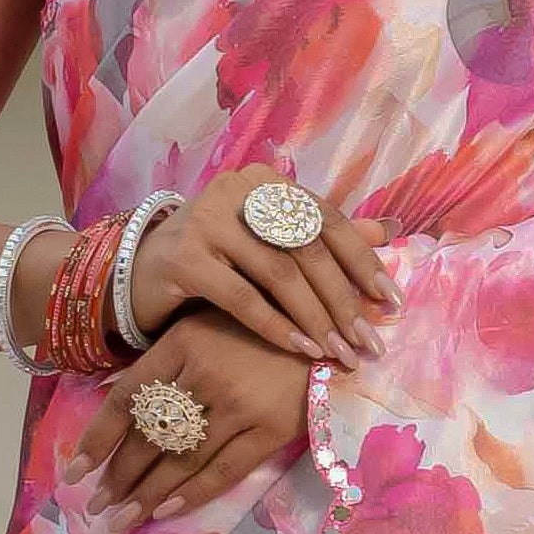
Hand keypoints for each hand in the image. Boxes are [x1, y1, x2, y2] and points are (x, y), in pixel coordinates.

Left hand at [76, 306, 312, 522]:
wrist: (331, 328)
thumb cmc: (262, 322)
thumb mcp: (206, 322)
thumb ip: (170, 358)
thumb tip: (123, 406)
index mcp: (183, 342)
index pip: (127, 398)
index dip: (98, 438)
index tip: (77, 471)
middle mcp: (206, 373)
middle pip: (150, 435)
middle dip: (119, 476)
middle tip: (97, 506)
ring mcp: (240, 404)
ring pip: (181, 459)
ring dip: (147, 494)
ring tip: (122, 518)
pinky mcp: (271, 428)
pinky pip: (223, 470)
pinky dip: (192, 493)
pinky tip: (166, 511)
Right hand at [127, 163, 394, 368]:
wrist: (143, 271)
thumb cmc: (219, 258)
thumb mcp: (272, 243)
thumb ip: (325, 236)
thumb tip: (390, 230)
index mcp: (267, 181)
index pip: (327, 219)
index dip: (363, 261)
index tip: (390, 301)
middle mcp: (237, 189)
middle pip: (307, 249)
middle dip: (343, 300)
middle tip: (367, 342)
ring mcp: (207, 220)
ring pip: (278, 274)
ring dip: (315, 319)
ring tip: (338, 353)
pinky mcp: (184, 257)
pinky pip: (242, 298)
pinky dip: (276, 326)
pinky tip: (300, 351)